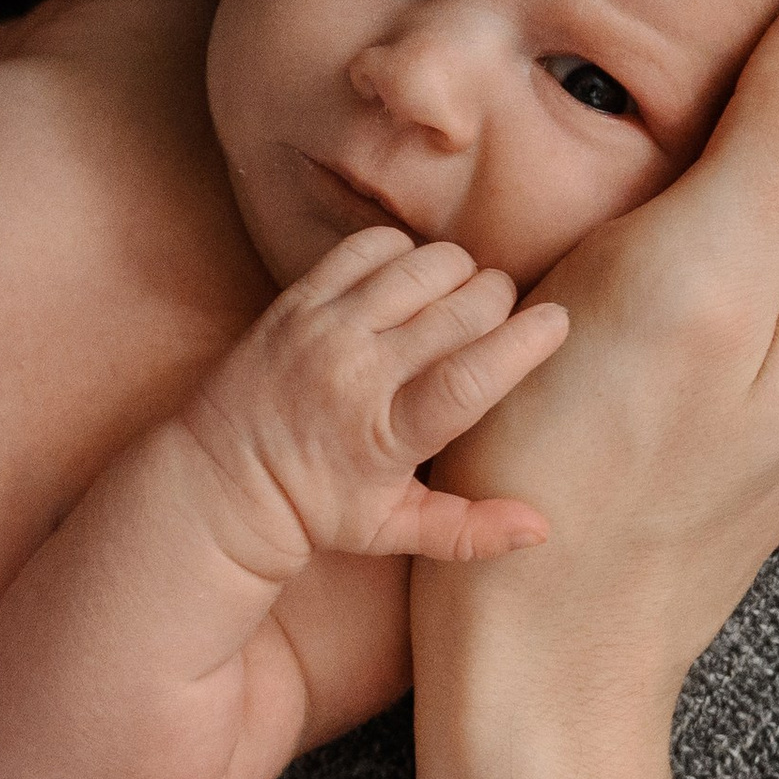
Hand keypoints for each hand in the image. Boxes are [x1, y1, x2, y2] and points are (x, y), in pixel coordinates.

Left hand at [180, 228, 570, 572]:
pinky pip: (368, 246)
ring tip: (456, 298)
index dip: (524, 340)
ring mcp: (323, 329)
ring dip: (457, 272)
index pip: (470, 375)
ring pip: (422, 265)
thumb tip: (541, 528)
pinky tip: (408, 280)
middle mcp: (356, 373)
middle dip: (498, 301)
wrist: (222, 478)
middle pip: (460, 308)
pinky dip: (403, 252)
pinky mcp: (298, 299)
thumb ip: (469, 532)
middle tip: (499, 316)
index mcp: (387, 435)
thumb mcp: (391, 531)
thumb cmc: (316, 507)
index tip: (557, 321)